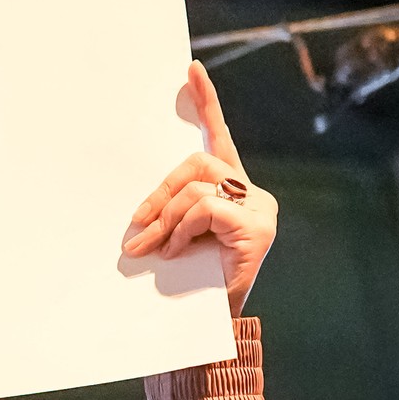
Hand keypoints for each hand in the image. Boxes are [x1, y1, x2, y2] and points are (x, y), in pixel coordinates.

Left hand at [122, 60, 274, 312]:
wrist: (210, 329)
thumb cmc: (191, 285)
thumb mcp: (176, 239)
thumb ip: (170, 211)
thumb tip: (140, 202)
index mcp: (235, 191)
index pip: (220, 138)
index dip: (206, 104)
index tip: (190, 70)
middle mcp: (254, 195)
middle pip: (199, 163)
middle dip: (161, 192)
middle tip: (137, 226)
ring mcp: (260, 211)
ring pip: (199, 185)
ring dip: (168, 216)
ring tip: (152, 246)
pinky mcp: (258, 229)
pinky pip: (207, 208)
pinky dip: (183, 228)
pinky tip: (174, 249)